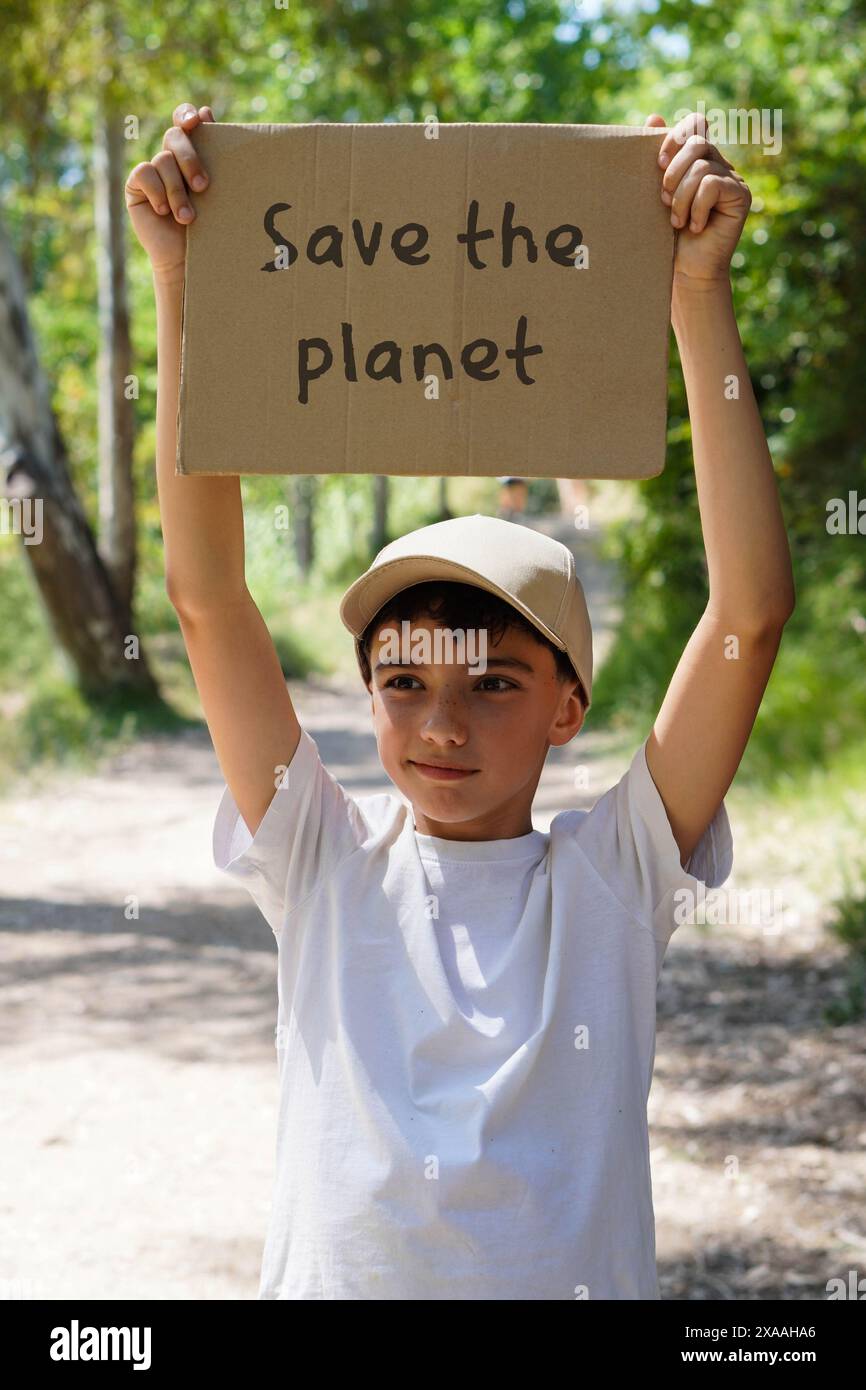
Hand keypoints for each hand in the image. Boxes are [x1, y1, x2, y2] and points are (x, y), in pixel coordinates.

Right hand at [125, 103, 214, 282]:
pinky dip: (157, 191)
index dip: (187, 115)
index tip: (198, 121)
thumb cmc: (208, 228)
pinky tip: (164, 211)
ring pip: (163, 160)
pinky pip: (144, 173)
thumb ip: (213, 156)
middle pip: (175, 137)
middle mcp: (171, 158)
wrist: (186, 259)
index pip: (185, 121)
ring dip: (177, 191)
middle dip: (190, 158)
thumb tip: (206, 110)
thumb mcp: (215, 192)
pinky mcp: (136, 184)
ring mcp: (153, 170)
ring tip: (188, 218)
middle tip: (203, 186)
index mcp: (192, 154)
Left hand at [645, 111, 751, 288]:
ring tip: (676, 220)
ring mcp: (733, 179)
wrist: (686, 270)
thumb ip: (659, 157)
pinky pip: (713, 185)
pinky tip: (695, 226)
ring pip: (702, 166)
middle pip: (696, 142)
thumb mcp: (658, 192)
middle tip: (663, 200)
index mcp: (700, 159)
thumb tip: (653, 116)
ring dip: (681, 196)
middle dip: (673, 171)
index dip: (675, 138)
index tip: (658, 164)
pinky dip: (697, 207)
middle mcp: (719, 164)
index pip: (694, 126)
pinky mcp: (742, 195)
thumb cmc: (668, 235)